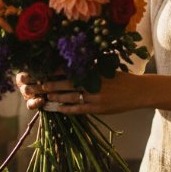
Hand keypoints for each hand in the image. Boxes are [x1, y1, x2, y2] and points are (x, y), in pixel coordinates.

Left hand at [14, 71, 142, 114]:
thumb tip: (70, 62)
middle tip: (32, 85)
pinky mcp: (97, 109)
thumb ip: (89, 66)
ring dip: (53, 97)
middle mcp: (91, 82)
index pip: (67, 69)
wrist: (137, 91)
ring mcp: (94, 97)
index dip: (51, 71)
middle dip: (46, 85)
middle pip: (63, 84)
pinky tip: (56, 108)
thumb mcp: (105, 68)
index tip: (38, 71)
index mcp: (92, 70)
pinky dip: (65, 109)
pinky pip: (77, 109)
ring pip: (68, 97)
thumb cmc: (120, 78)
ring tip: (41, 97)